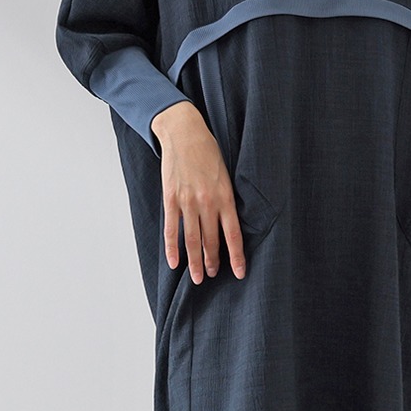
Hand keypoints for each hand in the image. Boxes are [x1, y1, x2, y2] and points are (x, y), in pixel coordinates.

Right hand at [151, 100, 246, 282]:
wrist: (184, 132)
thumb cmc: (208, 151)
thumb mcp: (226, 174)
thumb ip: (227, 199)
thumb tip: (230, 223)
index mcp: (225, 197)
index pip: (234, 235)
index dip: (237, 257)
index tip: (239, 273)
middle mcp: (207, 203)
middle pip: (211, 242)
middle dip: (213, 262)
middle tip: (212, 276)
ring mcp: (187, 202)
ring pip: (192, 241)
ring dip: (195, 262)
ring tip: (198, 278)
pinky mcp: (171, 199)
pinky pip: (172, 229)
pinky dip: (172, 249)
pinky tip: (174, 263)